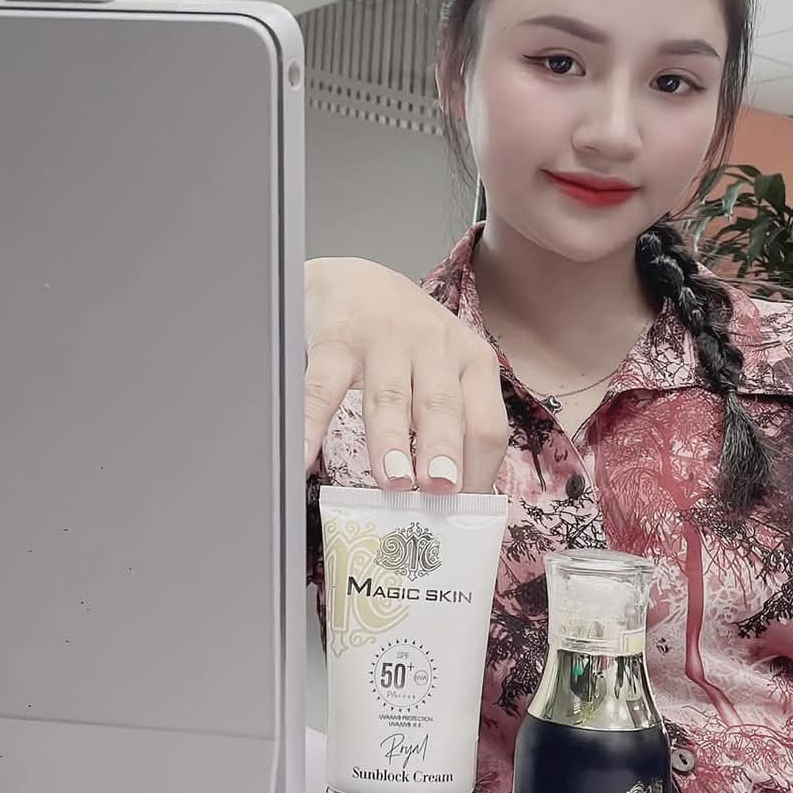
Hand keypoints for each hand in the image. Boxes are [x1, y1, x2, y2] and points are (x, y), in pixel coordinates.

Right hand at [304, 258, 508, 493]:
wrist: (354, 279)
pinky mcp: (336, 339)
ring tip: (392, 479)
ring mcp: (384, 340)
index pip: (487, 423)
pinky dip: (313, 423)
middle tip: (439, 489)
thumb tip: (452, 501)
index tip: (465, 513)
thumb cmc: (407, 339)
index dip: (479, 471)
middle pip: (443, 406)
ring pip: (389, 395)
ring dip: (390, 440)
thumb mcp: (446, 369)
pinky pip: (324, 386)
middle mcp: (433, 347)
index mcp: (471, 361)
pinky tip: (305, 455)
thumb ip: (455, 422)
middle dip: (443, 449)